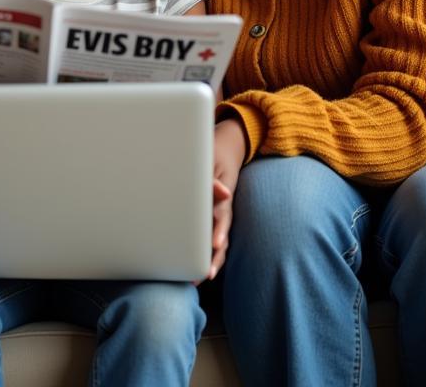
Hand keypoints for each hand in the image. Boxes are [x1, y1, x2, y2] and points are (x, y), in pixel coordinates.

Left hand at [202, 118, 246, 281]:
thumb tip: (222, 192)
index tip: (216, 244)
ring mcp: (220, 213)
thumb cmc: (215, 151)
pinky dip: (207, 253)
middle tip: (207, 274)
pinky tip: (197, 269)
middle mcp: (223, 207)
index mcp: (223, 194)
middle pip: (221, 235)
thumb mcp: (212, 156)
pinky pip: (213, 237)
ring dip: (211, 259)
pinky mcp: (215, 215)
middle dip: (215, 256)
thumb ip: (212, 175)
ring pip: (219, 241)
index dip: (219, 231)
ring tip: (200, 278)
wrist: (228, 147)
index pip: (222, 215)